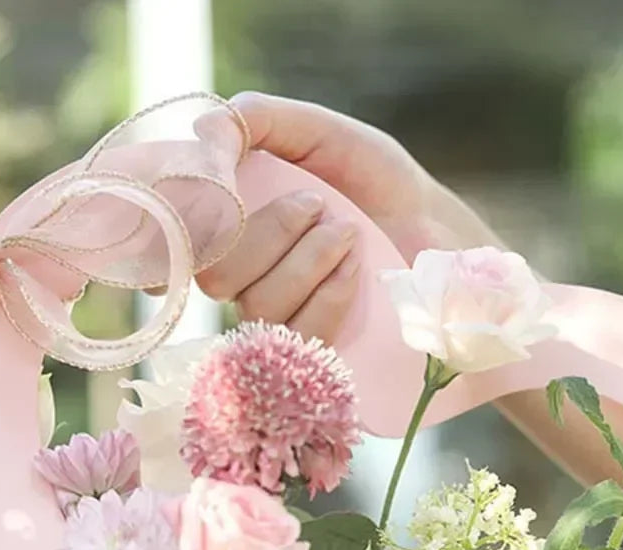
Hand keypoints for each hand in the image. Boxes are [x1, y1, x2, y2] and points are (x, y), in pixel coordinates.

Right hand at [197, 92, 500, 342]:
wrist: (438, 234)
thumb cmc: (378, 184)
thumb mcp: (326, 136)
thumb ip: (265, 121)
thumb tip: (204, 129)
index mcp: (233, 227)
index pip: (184, 241)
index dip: (196, 222)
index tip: (233, 192)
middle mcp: (244, 279)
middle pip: (216, 276)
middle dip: (270, 233)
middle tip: (319, 206)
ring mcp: (277, 322)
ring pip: (257, 304)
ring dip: (308, 260)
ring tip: (350, 234)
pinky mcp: (312, 356)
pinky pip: (297, 335)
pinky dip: (329, 294)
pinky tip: (355, 270)